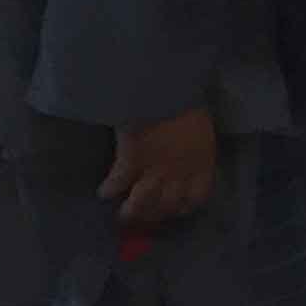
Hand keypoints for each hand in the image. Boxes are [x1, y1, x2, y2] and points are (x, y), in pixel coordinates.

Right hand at [98, 108, 215, 226]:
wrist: (166, 90)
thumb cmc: (186, 101)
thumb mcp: (198, 125)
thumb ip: (193, 145)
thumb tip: (186, 152)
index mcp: (202, 162)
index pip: (197, 196)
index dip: (185, 206)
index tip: (176, 208)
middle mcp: (180, 172)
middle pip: (169, 205)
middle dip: (157, 213)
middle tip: (146, 215)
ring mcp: (155, 170)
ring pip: (143, 202)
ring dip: (132, 211)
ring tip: (123, 214)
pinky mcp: (131, 161)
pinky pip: (118, 183)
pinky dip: (109, 189)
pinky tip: (103, 192)